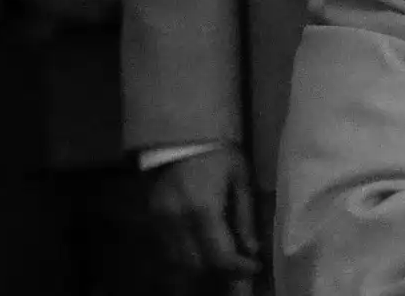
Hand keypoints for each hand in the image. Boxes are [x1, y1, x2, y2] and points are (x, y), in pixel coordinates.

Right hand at [146, 147, 260, 277]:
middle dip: (219, 271)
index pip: (219, 256)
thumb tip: (252, 250)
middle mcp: (176, 220)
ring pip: (178, 262)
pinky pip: (167, 250)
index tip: (254, 267)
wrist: (180, 133)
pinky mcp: (151, 218)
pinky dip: (185, 257)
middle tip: (238, 264)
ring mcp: (159, 221)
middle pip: (196, 266)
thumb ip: (245, 216)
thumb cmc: (218, 152)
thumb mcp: (240, 178)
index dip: (238, 268)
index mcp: (203, 209)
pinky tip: (201, 248)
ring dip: (200, 267)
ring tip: (221, 258)